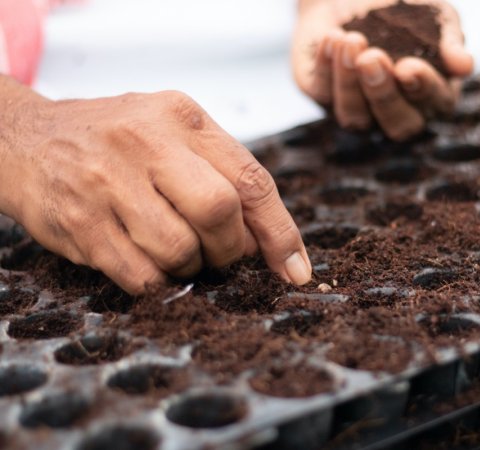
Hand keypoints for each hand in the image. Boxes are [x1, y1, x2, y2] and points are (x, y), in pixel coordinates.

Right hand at [0, 78, 311, 293]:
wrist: (26, 137)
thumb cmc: (116, 140)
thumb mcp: (173, 132)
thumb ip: (223, 174)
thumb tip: (265, 242)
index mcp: (183, 118)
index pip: (252, 180)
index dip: (281, 233)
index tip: (296, 270)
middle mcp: (146, 143)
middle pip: (219, 212)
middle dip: (231, 250)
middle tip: (222, 256)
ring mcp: (108, 182)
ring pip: (180, 250)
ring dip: (189, 266)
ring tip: (175, 249)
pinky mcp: (80, 222)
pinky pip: (141, 275)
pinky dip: (157, 281)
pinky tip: (148, 263)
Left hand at [293, 0, 473, 140]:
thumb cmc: (403, 8)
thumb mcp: (434, 15)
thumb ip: (450, 38)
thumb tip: (465, 66)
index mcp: (431, 95)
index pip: (434, 105)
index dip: (422, 89)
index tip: (408, 65)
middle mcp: (395, 111)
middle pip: (397, 127)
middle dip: (383, 95)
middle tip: (372, 59)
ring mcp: (357, 109)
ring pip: (354, 119)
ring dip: (350, 83)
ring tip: (350, 41)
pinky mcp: (322, 95)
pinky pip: (322, 94)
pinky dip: (326, 66)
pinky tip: (332, 38)